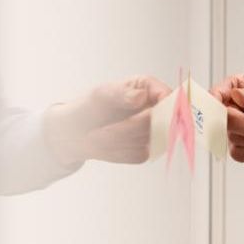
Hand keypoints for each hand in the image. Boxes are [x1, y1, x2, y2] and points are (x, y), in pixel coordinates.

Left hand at [43, 75, 171, 165]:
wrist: (74, 134)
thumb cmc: (88, 108)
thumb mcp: (99, 96)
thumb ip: (121, 94)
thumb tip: (140, 97)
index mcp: (148, 88)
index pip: (169, 97)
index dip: (166, 108)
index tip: (151, 116)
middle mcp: (156, 109)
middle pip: (161, 122)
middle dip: (129, 128)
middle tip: (102, 131)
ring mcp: (153, 132)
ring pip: (148, 141)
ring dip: (119, 141)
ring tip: (97, 135)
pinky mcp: (146, 150)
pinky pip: (139, 154)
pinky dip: (119, 152)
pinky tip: (105, 145)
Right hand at [211, 74, 243, 163]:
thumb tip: (238, 96)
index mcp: (236, 87)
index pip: (214, 94)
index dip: (210, 103)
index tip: (215, 107)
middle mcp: (230, 108)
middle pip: (223, 121)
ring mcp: (233, 129)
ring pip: (234, 139)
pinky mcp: (239, 148)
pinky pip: (240, 154)